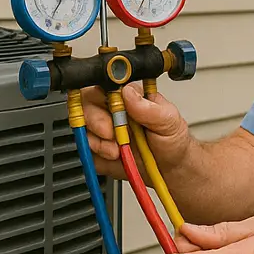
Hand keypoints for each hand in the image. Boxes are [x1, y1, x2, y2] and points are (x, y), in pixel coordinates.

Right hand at [78, 82, 192, 179]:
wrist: (170, 169)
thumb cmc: (171, 140)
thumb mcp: (169, 121)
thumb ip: (150, 107)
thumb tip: (129, 91)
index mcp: (127, 97)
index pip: (103, 85)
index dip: (102, 95)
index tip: (113, 110)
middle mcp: (112, 110)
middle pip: (85, 104)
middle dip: (96, 120)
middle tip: (112, 134)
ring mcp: (103, 130)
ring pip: (82, 128)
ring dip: (98, 141)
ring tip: (117, 149)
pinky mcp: (97, 150)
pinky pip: (86, 150)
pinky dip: (97, 155)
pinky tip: (114, 156)